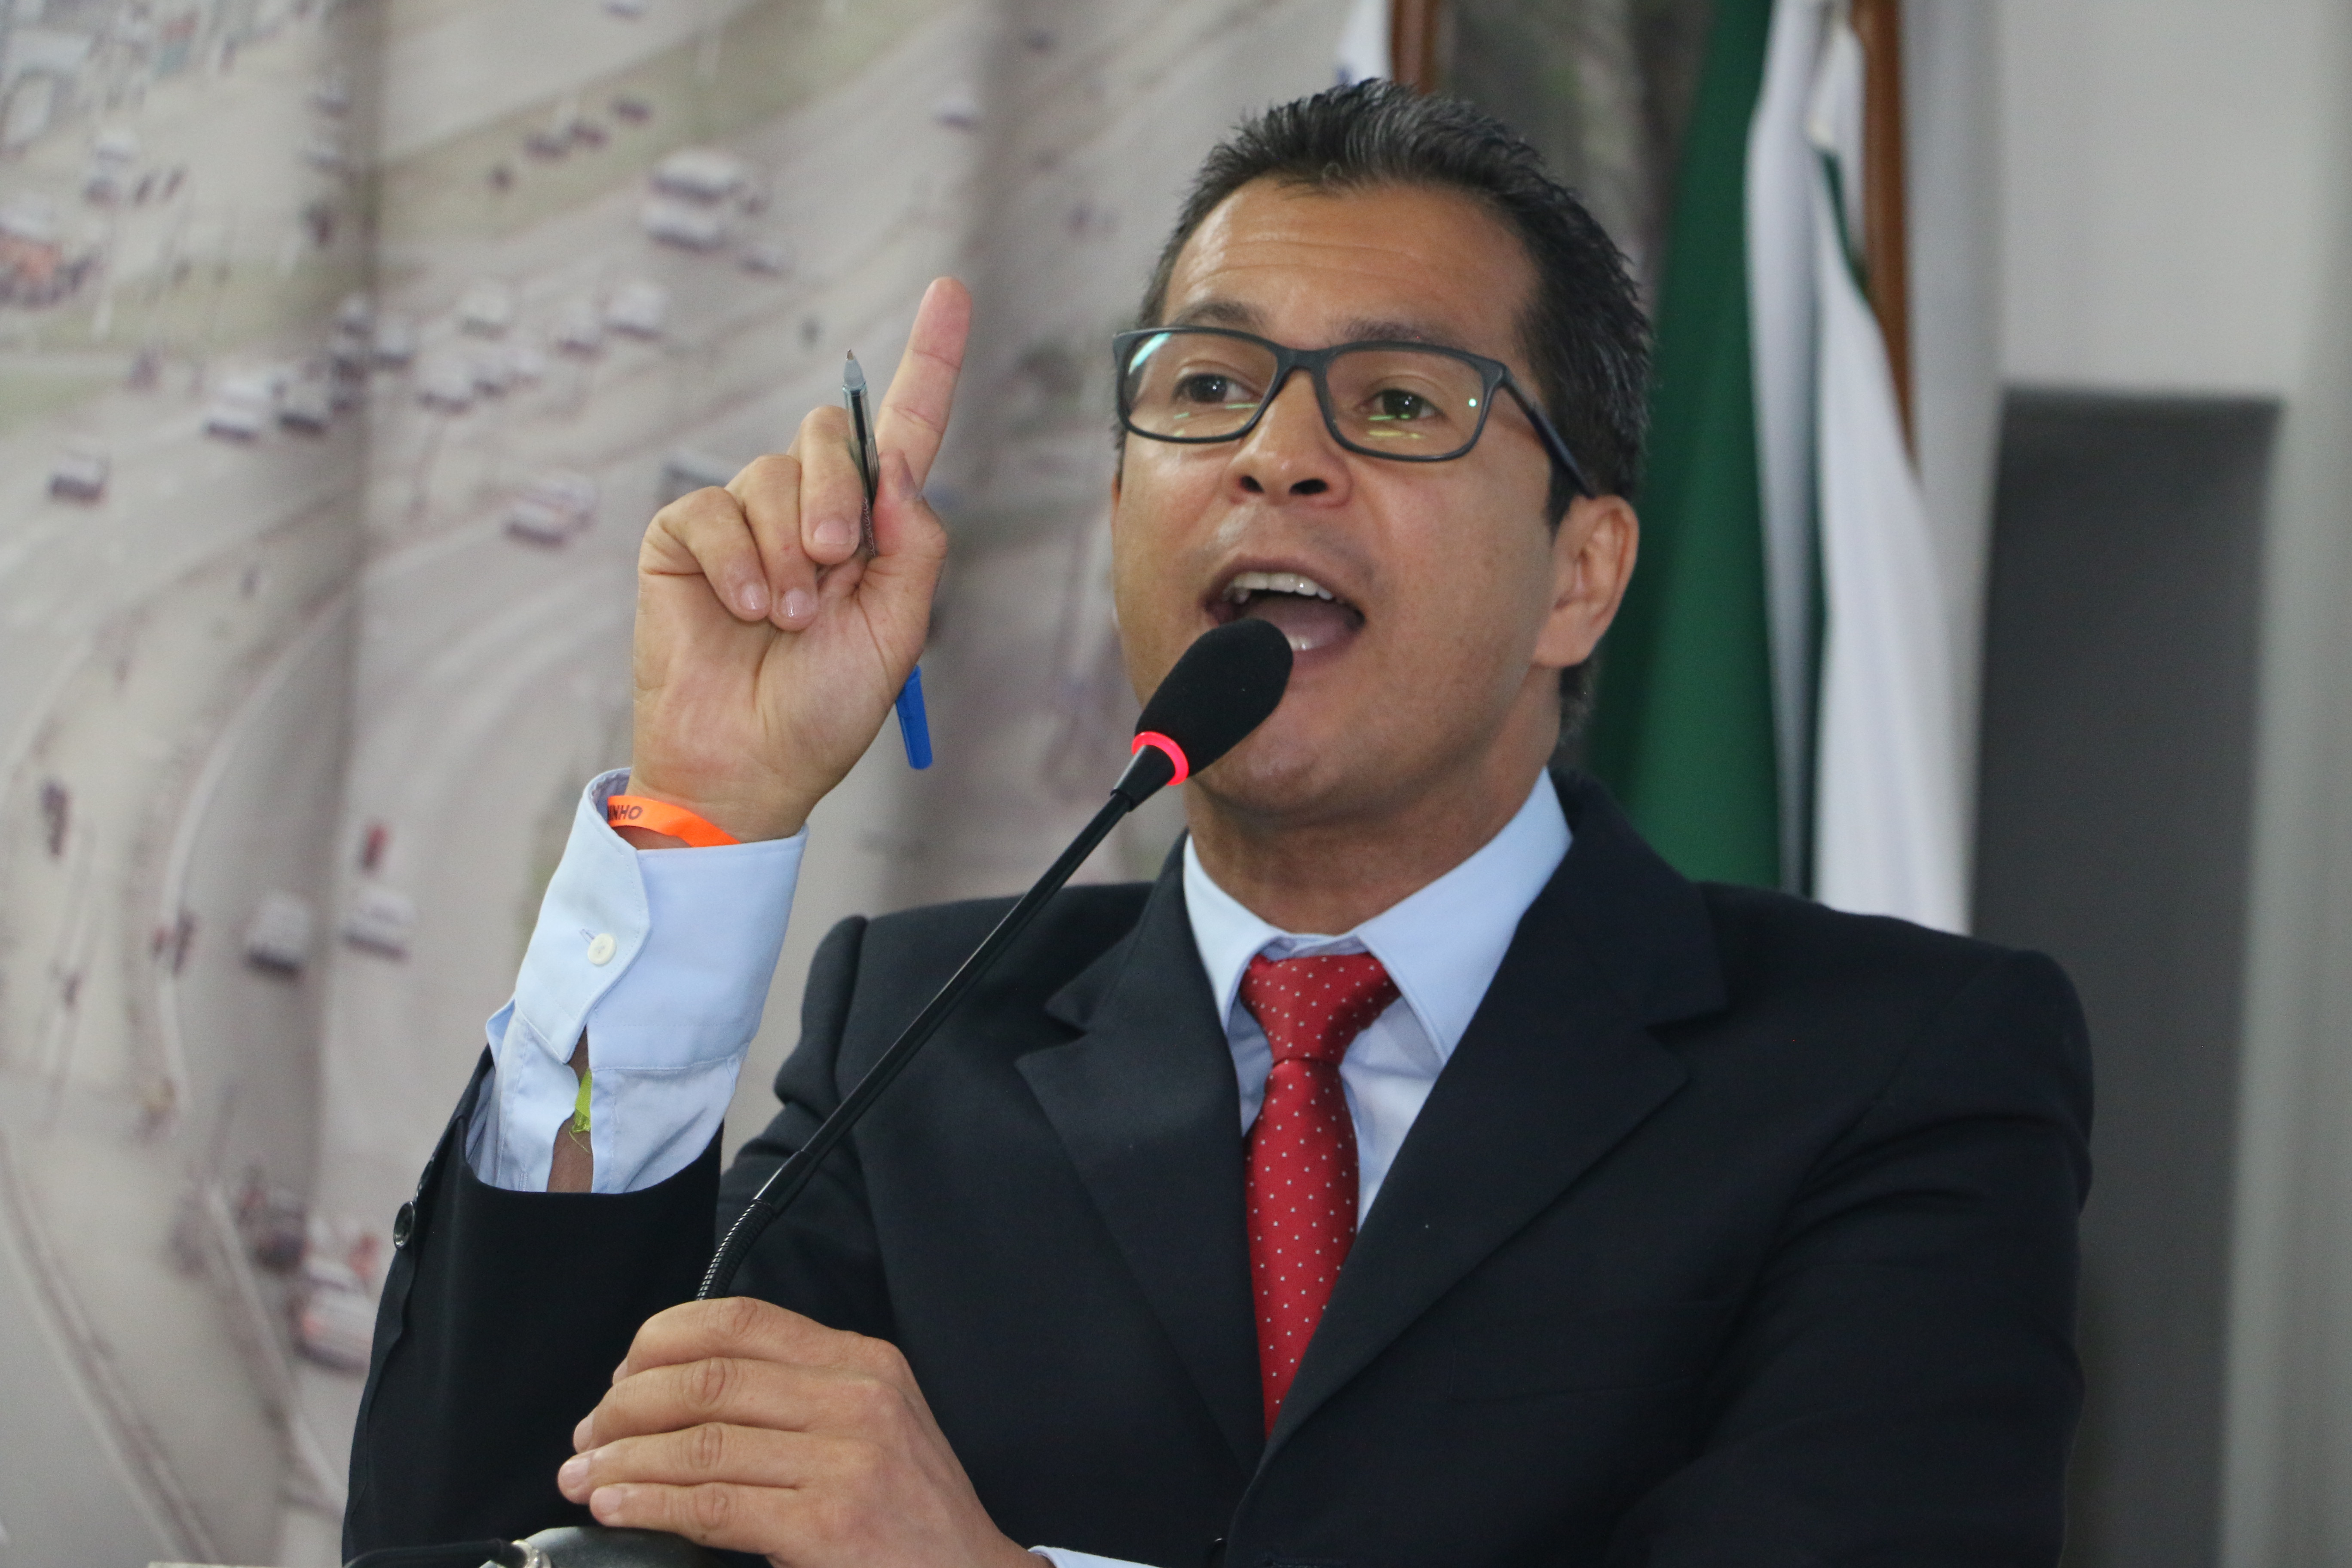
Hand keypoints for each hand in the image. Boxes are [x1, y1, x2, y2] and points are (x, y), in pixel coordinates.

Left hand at [557, 1297, 1038, 1567]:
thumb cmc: (908, 1512)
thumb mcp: (872, 1424)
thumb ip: (796, 1395)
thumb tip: (677, 1391)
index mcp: (862, 1362)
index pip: (740, 1321)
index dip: (660, 1342)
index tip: (620, 1377)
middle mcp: (857, 1399)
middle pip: (708, 1378)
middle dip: (626, 1406)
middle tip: (590, 1438)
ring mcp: (846, 1462)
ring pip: (701, 1442)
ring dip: (622, 1460)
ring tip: (585, 1478)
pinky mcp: (828, 1524)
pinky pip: (712, 1506)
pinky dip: (648, 1504)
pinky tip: (616, 1507)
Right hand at [625, 278, 970, 842]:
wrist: (749, 763)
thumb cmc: (826, 707)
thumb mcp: (899, 628)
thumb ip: (912, 542)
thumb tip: (895, 467)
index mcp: (872, 527)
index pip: (902, 428)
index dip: (929, 360)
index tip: (951, 292)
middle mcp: (809, 508)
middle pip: (832, 437)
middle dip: (838, 497)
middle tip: (832, 567)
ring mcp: (745, 519)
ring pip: (772, 474)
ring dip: (788, 551)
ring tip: (785, 618)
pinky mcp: (685, 537)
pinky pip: (713, 511)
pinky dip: (736, 561)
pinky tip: (743, 608)